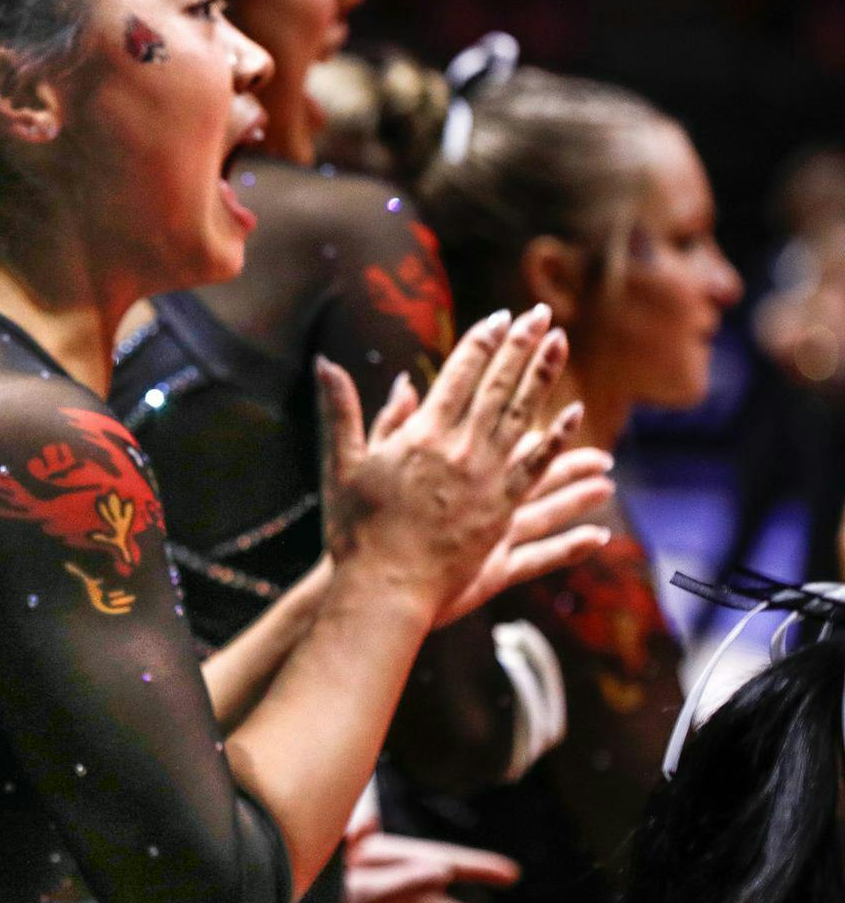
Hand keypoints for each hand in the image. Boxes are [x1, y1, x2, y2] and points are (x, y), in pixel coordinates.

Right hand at [317, 304, 600, 620]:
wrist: (386, 587)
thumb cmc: (356, 529)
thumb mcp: (342, 464)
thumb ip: (342, 410)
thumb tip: (326, 363)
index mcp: (422, 435)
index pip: (459, 375)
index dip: (481, 343)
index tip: (499, 316)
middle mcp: (460, 451)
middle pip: (498, 387)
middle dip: (520, 347)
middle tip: (541, 314)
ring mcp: (487, 481)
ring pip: (524, 418)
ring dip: (544, 378)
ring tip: (561, 346)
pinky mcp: (503, 511)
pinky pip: (536, 467)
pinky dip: (557, 439)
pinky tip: (575, 416)